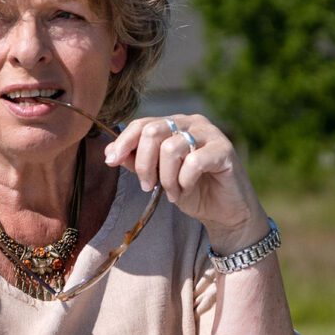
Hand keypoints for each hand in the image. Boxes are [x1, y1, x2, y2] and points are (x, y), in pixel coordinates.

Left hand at [104, 114, 269, 252]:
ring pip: (171, 148)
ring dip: (166, 178)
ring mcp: (209, 133)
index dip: (123, 142)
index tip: (112, 162)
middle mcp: (191, 122)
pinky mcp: (224, 149)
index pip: (142, 124)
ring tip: (172, 194)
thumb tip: (110, 153)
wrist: (224, 212)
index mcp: (174, 124)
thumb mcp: (158, 176)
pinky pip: (194, 162)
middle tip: (148, 187)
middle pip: (153, 132)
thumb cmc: (192, 191)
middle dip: (145, 164)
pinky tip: (186, 191)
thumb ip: (138, 162)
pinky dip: (184, 182)